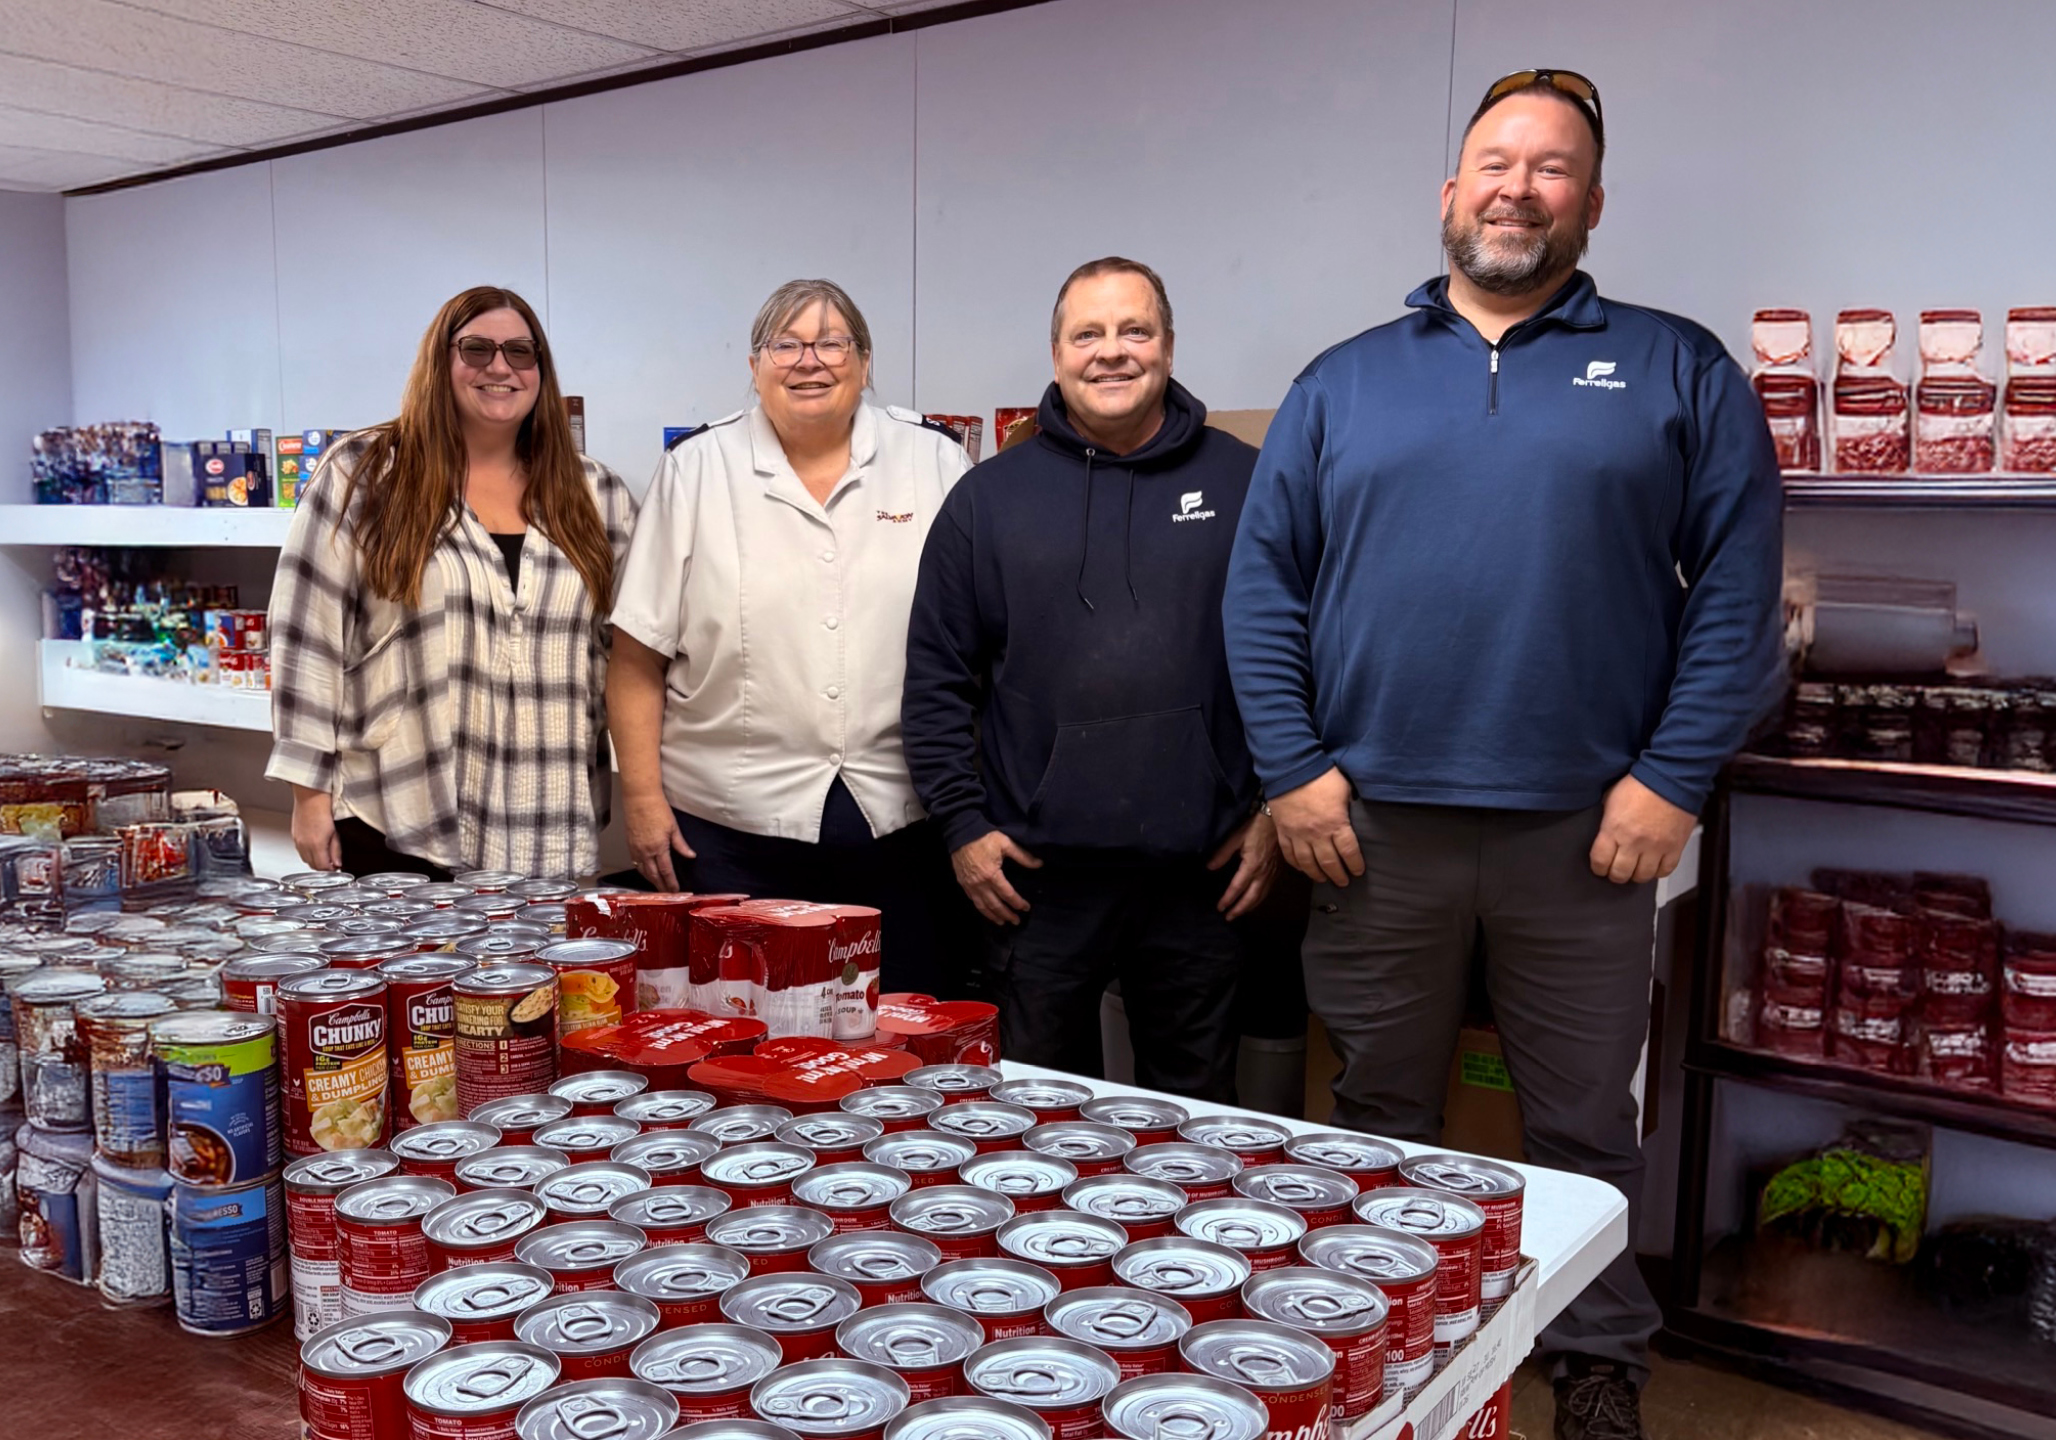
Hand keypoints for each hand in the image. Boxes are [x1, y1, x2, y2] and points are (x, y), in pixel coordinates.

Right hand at [290, 789, 340, 870]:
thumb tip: (337, 863)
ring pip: (306, 860)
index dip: (331, 869)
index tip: (337, 866)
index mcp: (316, 845)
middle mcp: (304, 845)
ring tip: (325, 854)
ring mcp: (298, 841)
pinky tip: (316, 847)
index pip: (322, 867)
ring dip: (315, 860)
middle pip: (313, 866)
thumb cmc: (323, 808)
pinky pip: (300, 851)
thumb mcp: (336, 831)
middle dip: (323, 867)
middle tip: (332, 862)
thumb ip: (336, 850)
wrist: (310, 796)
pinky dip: (308, 853)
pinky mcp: (294, 836)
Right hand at [625, 791, 693, 891]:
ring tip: (658, 887)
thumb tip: (690, 855)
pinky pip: (636, 863)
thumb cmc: (657, 809)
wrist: (639, 799)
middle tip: (667, 894)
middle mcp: (645, 851)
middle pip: (653, 875)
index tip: (676, 891)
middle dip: (661, 886)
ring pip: (643, 871)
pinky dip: (642, 871)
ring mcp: (636, 849)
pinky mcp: (630, 844)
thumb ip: (681, 844)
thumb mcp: (673, 827)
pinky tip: (646, 872)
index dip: (671, 883)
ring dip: (651, 880)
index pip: (666, 871)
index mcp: (658, 848)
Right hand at [952, 830, 1041, 925]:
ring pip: (983, 906)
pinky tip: (987, 911)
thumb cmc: (984, 838)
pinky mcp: (963, 884)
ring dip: (993, 916)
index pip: (1008, 894)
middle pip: (995, 905)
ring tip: (1002, 922)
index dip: (1018, 903)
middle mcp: (980, 884)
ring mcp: (970, 886)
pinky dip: (981, 909)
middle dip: (1007, 914)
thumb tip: (1039, 864)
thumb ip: (1022, 856)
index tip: (1026, 908)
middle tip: (1016, 921)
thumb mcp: (1006, 844)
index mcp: (992, 875)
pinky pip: (973, 901)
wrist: (961, 834)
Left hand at [1208, 812, 1279, 920]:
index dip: (1228, 899)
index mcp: (1252, 865)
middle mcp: (1263, 873)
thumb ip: (1222, 854)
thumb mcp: (1236, 837)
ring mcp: (1272, 873)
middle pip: (1251, 897)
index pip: (1237, 888)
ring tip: (1240, 913)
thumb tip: (1210, 868)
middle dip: (1240, 909)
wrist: (1277, 819)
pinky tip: (1255, 900)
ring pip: (1262, 896)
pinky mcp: (1278, 870)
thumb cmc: (1255, 826)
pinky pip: (1268, 889)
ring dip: (1250, 907)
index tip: (1220, 908)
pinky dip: (1260, 898)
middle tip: (1229, 918)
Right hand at [1268, 767, 1364, 886]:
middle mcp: (1317, 834)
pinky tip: (1304, 868)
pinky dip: (1298, 865)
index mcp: (1336, 823)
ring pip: (1308, 864)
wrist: (1290, 768)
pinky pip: (1289, 855)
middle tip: (1344, 881)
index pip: (1349, 852)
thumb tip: (1355, 814)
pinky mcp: (1283, 832)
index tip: (1358, 871)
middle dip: (1338, 875)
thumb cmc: (1321, 776)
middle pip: (1329, 863)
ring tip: (1324, 879)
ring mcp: (1298, 835)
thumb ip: (1350, 806)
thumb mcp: (1344, 789)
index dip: (1355, 864)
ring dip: (1318, 875)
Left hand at [1589, 774, 1697, 884]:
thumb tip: (1604, 834)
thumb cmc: (1641, 782)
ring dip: (1636, 874)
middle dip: (1615, 874)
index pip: (1600, 861)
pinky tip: (1653, 864)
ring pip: (1643, 876)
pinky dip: (1658, 871)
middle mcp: (1634, 842)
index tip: (1599, 867)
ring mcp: (1656, 847)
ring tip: (1635, 868)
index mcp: (1614, 829)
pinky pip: (1665, 871)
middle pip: (1620, 874)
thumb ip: (1607, 820)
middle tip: (1616, 869)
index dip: (1598, 867)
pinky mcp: (1675, 847)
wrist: (1671, 776)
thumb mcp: (1612, 798)